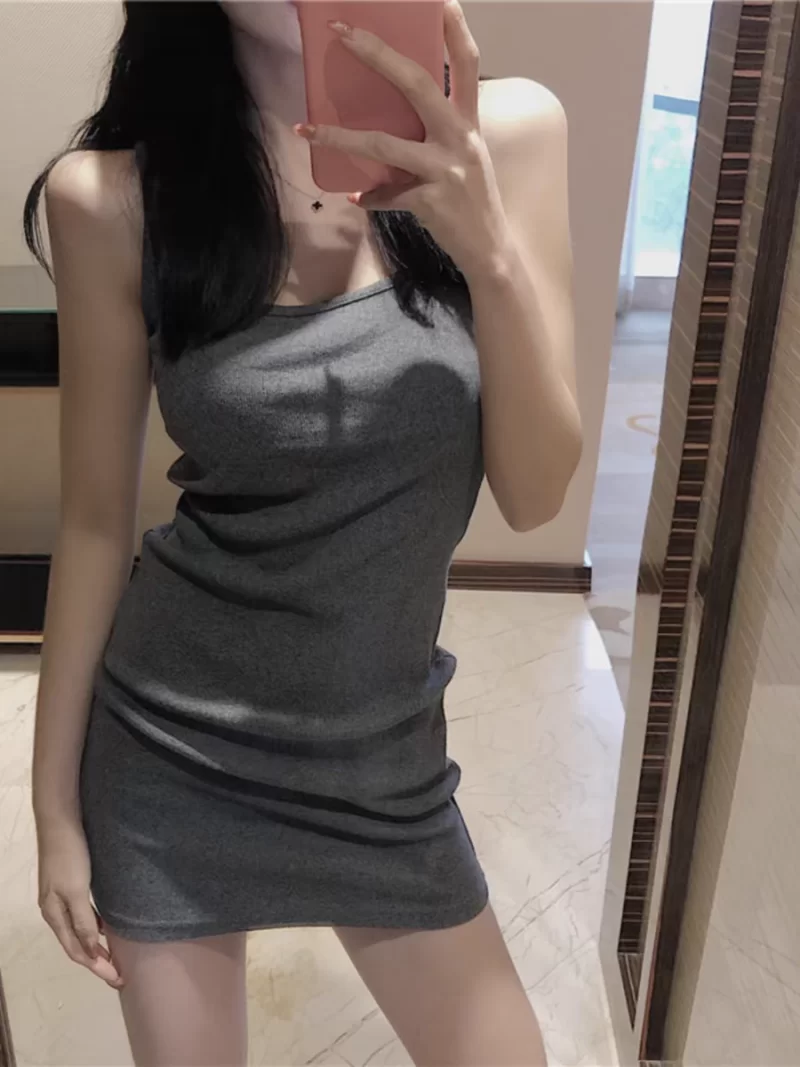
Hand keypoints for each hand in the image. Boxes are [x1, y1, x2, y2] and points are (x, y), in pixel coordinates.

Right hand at [37, 816, 122, 988]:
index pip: (76, 951)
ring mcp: (60, 898)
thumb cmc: (70, 856)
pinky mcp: (69, 885)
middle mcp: (54, 911)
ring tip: (114, 957)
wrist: (61, 822)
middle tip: (119, 975)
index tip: (117, 979)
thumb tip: (91, 953)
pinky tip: (107, 927)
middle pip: (76, 945)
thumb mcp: (76, 891)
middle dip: (97, 962)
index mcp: (54, 915)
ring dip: (96, 946)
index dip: (96, 967)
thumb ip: (82, 922)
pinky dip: (94, 927)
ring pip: (79, 931)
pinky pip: (82, 916)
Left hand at [295, 0, 510, 279]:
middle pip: (417, 83)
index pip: (467, 63)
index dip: (454, 29)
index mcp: (469, 122)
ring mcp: (445, 170)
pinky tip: (356, 198)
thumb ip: (437, 134)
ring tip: (307, 131)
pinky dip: (369, 198)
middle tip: (341, 33)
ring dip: (339, 138)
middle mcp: (460, 138)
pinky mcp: (430, 201)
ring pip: (383, 145)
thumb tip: (391, 121)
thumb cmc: (471, 200)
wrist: (490, 249)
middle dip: (376, 54)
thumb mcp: (465, 157)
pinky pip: (386, 196)